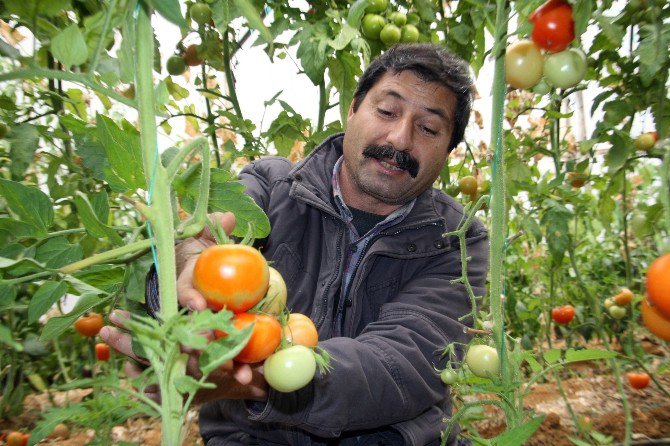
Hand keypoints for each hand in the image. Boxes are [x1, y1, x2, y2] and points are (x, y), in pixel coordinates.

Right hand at [99, 211, 268, 403]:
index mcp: (185, 288)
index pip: (184, 294)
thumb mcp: (205, 235)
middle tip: (223, 354)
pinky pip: (227, 357)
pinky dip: (239, 369)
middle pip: (195, 333)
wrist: (199, 270)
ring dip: (226, 366)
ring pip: (211, 352)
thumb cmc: (201, 252)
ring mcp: (201, 331)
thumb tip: (228, 215)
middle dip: (207, 347)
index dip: (190, 300)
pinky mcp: (217, 342)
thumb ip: (215, 226)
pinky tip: (257, 382)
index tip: (200, 306)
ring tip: (245, 378)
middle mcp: (190, 313)